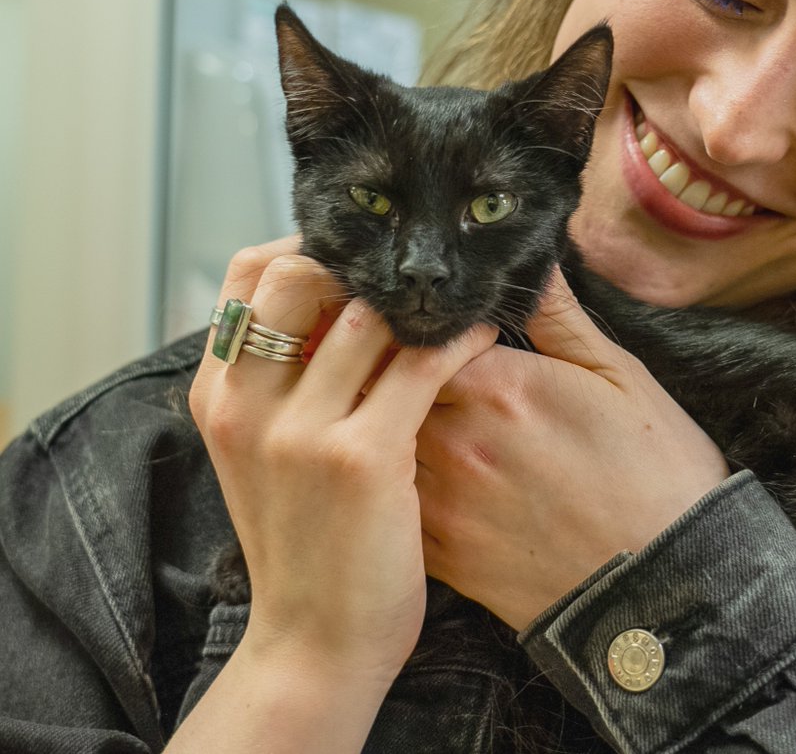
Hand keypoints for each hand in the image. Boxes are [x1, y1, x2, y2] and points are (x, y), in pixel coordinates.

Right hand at [189, 237, 496, 686]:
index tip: (357, 255)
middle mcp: (247, 404)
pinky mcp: (362, 457)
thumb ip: (276, 380)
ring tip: (457, 296)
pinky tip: (483, 335)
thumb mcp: (260, 454)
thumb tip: (322, 299)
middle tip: (408, 275)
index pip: (245, 274)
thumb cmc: (305, 540)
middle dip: (356, 261)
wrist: (315, 643)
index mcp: (219, 396)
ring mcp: (301, 431)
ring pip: (365, 310)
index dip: (304, 247)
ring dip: (419, 297)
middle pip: (296, 273)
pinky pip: (422, 362)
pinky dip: (460, 337)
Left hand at [416, 268, 729, 630]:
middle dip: (394, 376)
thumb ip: (559, 317)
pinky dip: (395, 490)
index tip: (430, 326)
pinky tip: (416, 482)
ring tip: (405, 420)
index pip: (419, 339)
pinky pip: (394, 510)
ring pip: (383, 448)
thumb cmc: (655, 470)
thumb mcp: (618, 375)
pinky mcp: (445, 560)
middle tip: (404, 367)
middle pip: (387, 390)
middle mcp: (460, 443)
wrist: (670, 586)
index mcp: (500, 387)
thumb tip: (530, 260)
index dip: (422, 330)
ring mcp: (447, 505)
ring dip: (390, 430)